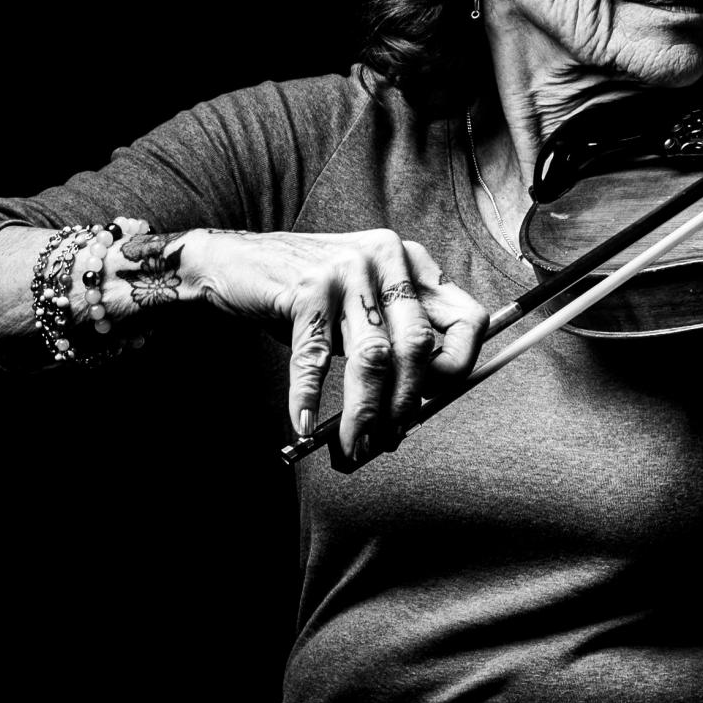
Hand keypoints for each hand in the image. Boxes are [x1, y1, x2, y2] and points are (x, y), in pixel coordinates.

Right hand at [168, 229, 485, 458]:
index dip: (459, 366)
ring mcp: (348, 270)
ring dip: (363, 412)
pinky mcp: (306, 288)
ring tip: (354, 444)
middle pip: (419, 345)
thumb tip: (411, 411)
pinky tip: (304, 424)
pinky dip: (307, 397)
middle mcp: (388, 258)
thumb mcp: (362, 306)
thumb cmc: (307, 294)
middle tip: (389, 440)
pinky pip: (315, 357)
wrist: (234, 262)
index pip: (469, 319)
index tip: (432, 400)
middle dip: (405, 403)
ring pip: (372, 357)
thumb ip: (393, 341)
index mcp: (412, 263)